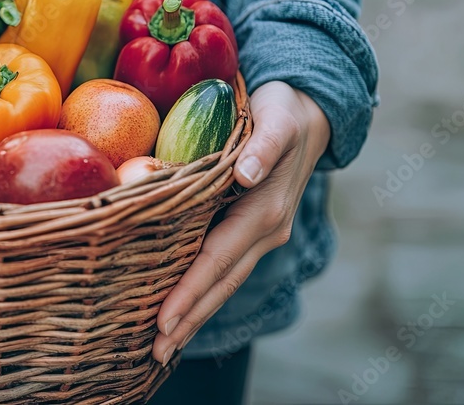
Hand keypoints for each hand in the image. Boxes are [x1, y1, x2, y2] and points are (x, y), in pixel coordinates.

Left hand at [151, 81, 330, 363]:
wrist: (308, 112)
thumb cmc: (282, 110)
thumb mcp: (277, 117)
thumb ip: (265, 145)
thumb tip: (246, 174)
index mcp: (265, 212)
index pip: (218, 259)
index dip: (191, 290)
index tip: (163, 320)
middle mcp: (265, 232)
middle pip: (221, 283)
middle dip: (189, 319)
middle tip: (155, 352)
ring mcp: (261, 235)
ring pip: (224, 282)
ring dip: (195, 315)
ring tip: (164, 347)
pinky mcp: (252, 231)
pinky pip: (224, 269)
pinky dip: (203, 294)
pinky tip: (182, 310)